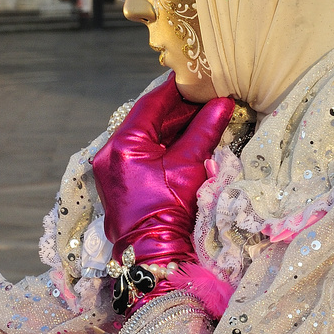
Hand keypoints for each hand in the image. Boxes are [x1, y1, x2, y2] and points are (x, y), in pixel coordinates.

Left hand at [90, 76, 234, 268]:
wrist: (154, 256)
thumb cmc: (169, 210)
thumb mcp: (190, 166)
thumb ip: (205, 130)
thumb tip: (223, 102)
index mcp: (123, 144)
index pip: (151, 104)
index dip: (175, 89)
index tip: (194, 77)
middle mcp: (111, 151)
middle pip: (147, 119)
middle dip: (177, 109)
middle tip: (204, 96)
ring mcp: (112, 166)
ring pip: (145, 135)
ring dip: (172, 126)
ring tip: (201, 114)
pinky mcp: (119, 180)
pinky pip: (141, 151)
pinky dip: (162, 143)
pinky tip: (186, 138)